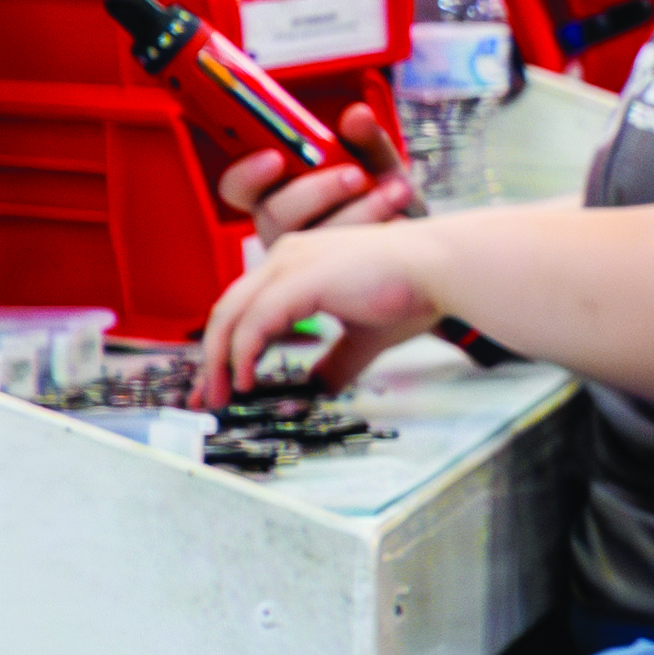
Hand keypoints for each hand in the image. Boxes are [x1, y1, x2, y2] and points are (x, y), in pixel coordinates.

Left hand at [198, 153, 439, 396]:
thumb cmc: (416, 289)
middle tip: (207, 398)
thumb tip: (318, 387)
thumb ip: (335, 360)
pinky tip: (245, 380)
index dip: (228, 348)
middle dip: (212, 359)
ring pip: (230, 317)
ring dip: (219, 362)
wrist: (445, 266)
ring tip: (221, 396)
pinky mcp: (299, 279)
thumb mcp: (364, 335)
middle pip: (226, 312)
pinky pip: (254, 323)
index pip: (246, 307)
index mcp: (299, 263)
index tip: (223, 384)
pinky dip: (243, 355)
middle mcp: (286, 257)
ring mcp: (289, 264)